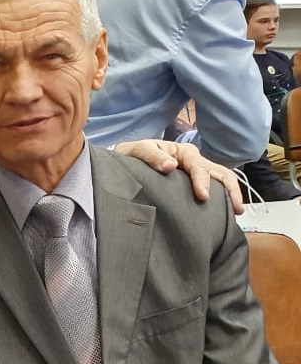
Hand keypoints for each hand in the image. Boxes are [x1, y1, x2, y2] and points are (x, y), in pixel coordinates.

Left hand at [113, 139, 243, 214]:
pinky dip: (222, 198)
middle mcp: (194, 161)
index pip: (198, 167)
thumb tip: (170, 166)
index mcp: (183, 153)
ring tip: (237, 212)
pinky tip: (225, 213)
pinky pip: (213, 188)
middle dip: (231, 189)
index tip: (203, 196)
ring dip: (231, 194)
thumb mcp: (139, 151)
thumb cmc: (133, 155)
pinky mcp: (193, 183)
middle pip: (220, 173)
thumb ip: (152, 157)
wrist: (127, 159)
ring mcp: (195, 172)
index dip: (202, 181)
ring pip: (221, 180)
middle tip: (236, 208)